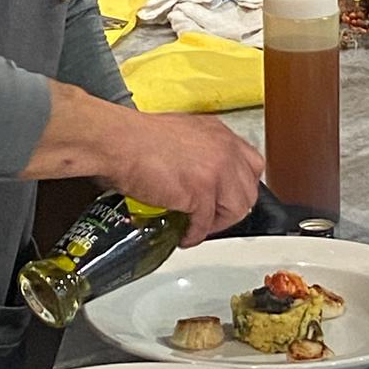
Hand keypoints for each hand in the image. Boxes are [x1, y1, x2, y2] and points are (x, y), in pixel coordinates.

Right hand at [112, 112, 263, 246]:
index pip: (251, 163)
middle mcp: (224, 149)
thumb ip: (199, 151)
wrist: (117, 141)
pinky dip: (195, 234)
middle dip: (231, 208)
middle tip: (212, 215)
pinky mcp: (200, 191)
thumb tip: (199, 174)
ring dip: (217, 223)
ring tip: (199, 226)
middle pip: (248, 189)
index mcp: (219, 133)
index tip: (226, 196)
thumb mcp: (181, 134)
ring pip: (236, 209)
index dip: (239, 185)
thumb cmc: (135, 137)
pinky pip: (206, 223)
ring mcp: (215, 170)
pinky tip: (183, 235)